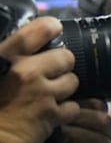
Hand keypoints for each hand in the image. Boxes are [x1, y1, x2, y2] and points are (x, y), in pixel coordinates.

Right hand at [0, 18, 78, 142]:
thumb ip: (7, 56)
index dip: (50, 27)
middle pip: (65, 57)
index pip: (36, 31)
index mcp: (6, 57)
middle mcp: (26, 71)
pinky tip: (53, 113)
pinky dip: (66, 110)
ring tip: (51, 95)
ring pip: (72, 81)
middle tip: (52, 74)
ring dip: (66, 88)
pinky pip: (73, 106)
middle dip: (62, 65)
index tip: (54, 29)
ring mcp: (41, 93)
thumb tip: (22, 48)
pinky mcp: (52, 114)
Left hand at [43, 99, 110, 142]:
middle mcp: (110, 136)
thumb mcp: (70, 126)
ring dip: (79, 136)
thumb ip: (69, 111)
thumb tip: (55, 90)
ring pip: (100, 141)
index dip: (82, 100)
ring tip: (59, 132)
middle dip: (80, 116)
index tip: (61, 98)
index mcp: (104, 121)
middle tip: (57, 113)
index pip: (100, 104)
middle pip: (103, 120)